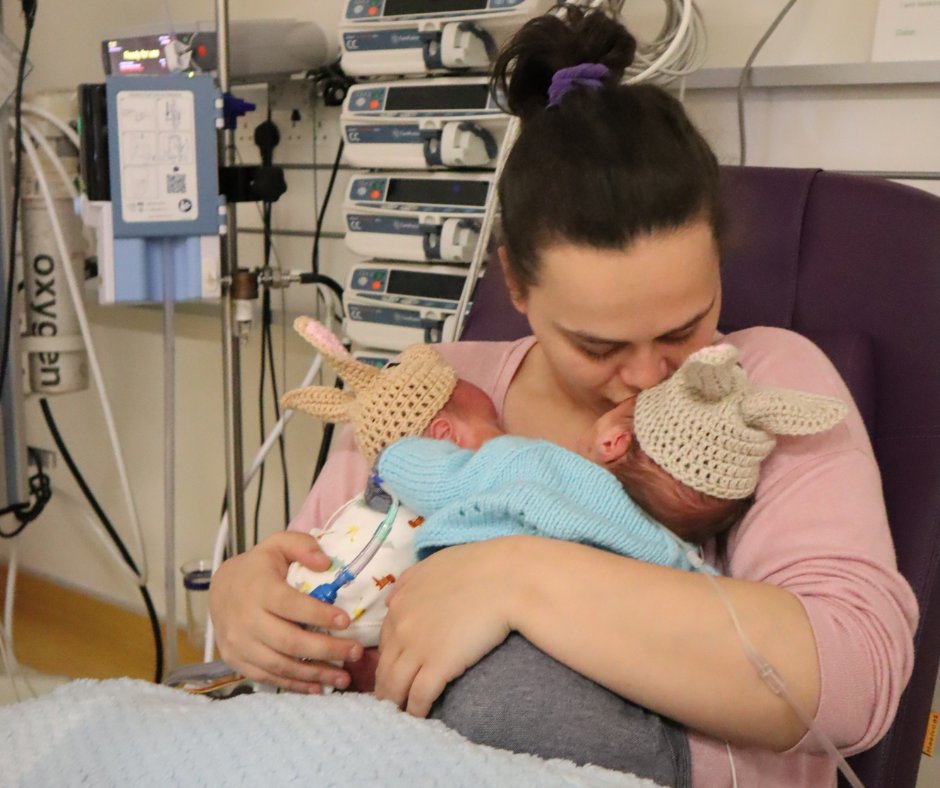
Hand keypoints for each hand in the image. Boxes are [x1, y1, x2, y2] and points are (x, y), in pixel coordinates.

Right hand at [208, 531, 364, 692]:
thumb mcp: (278, 545)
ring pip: (280, 665)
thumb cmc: (258, 567)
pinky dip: (294, 685)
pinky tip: (319, 687)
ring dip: (315, 673)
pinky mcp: (236, 661)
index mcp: (258, 589)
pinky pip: (268, 677)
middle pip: (288, 641)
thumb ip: (303, 547)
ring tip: (344, 677)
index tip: (346, 621)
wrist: (220, 588)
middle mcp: (246, 620)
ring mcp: (239, 644)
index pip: (290, 605)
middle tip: (356, 652)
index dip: (318, 614)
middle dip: (325, 650)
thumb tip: (326, 564)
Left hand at [374, 539, 517, 716]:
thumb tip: (394, 599)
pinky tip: (419, 717)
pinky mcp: (438, 665)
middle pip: (384, 666)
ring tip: (399, 716)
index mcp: (401, 601)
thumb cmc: (478, 567)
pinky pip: (419, 696)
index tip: (394, 671)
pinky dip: (416, 710)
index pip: (385, 640)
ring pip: (395, 685)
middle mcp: (401, 625)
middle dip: (385, 687)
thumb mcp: (435, 565)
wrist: (506, 578)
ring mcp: (418, 647)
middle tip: (390, 702)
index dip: (389, 659)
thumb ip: (410, 580)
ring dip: (395, 703)